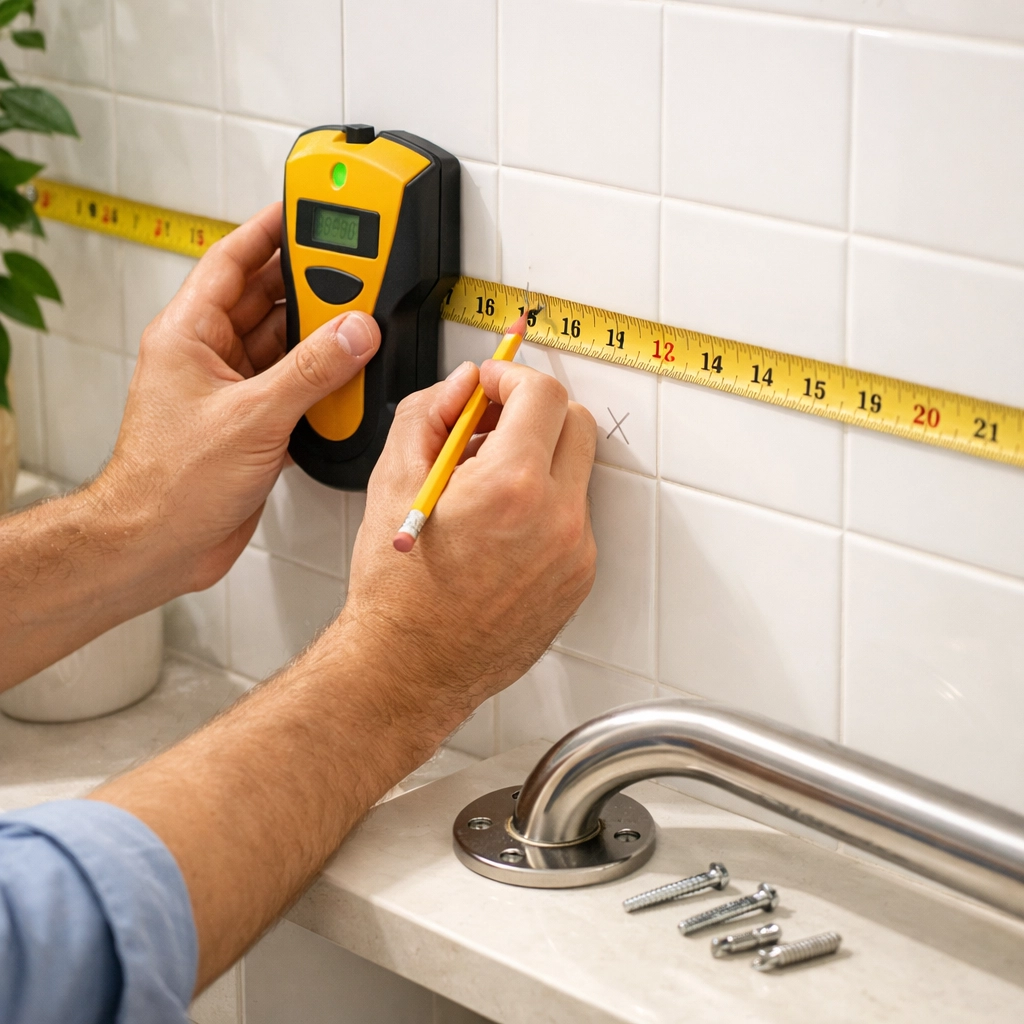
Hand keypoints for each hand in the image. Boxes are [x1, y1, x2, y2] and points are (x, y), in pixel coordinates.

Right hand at [89, 358, 596, 991]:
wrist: (409, 668)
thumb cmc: (396, 590)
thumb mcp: (393, 481)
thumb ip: (430, 413)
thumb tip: (464, 384)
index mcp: (513, 487)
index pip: (543, 393)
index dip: (512, 376)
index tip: (491, 385)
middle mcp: (558, 518)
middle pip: (575, 422)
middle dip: (535, 410)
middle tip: (492, 425)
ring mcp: (575, 553)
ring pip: (577, 471)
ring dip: (540, 458)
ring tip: (487, 484)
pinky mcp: (578, 579)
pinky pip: (574, 516)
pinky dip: (546, 504)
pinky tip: (500, 527)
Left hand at [96, 203, 379, 595]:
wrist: (160, 543)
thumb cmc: (170, 482)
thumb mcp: (252, 416)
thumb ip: (311, 370)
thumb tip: (355, 332)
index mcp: (189, 333)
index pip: (232, 259)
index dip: (269, 230)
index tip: (306, 211)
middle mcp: (209, 356)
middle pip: (266, 300)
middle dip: (310, 285)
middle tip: (355, 272)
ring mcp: (230, 391)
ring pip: (284, 345)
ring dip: (320, 338)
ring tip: (361, 323)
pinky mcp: (251, 424)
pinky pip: (293, 385)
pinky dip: (322, 381)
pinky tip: (347, 378)